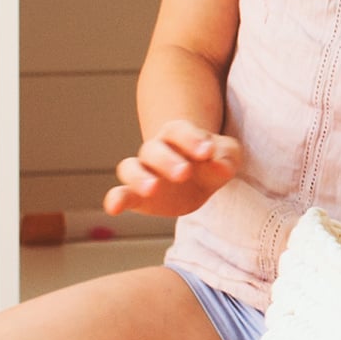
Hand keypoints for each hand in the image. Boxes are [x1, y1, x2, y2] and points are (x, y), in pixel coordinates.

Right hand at [104, 119, 246, 218]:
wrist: (198, 180)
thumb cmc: (213, 161)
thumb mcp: (227, 155)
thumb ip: (226, 156)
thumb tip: (221, 165)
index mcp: (178, 135)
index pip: (178, 130)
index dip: (191, 138)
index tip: (207, 151)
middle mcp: (156, 150)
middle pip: (153, 148)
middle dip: (167, 160)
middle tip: (184, 172)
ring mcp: (144, 172)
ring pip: (130, 167)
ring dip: (138, 177)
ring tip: (152, 188)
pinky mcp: (137, 196)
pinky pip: (120, 194)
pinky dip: (114, 199)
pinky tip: (113, 209)